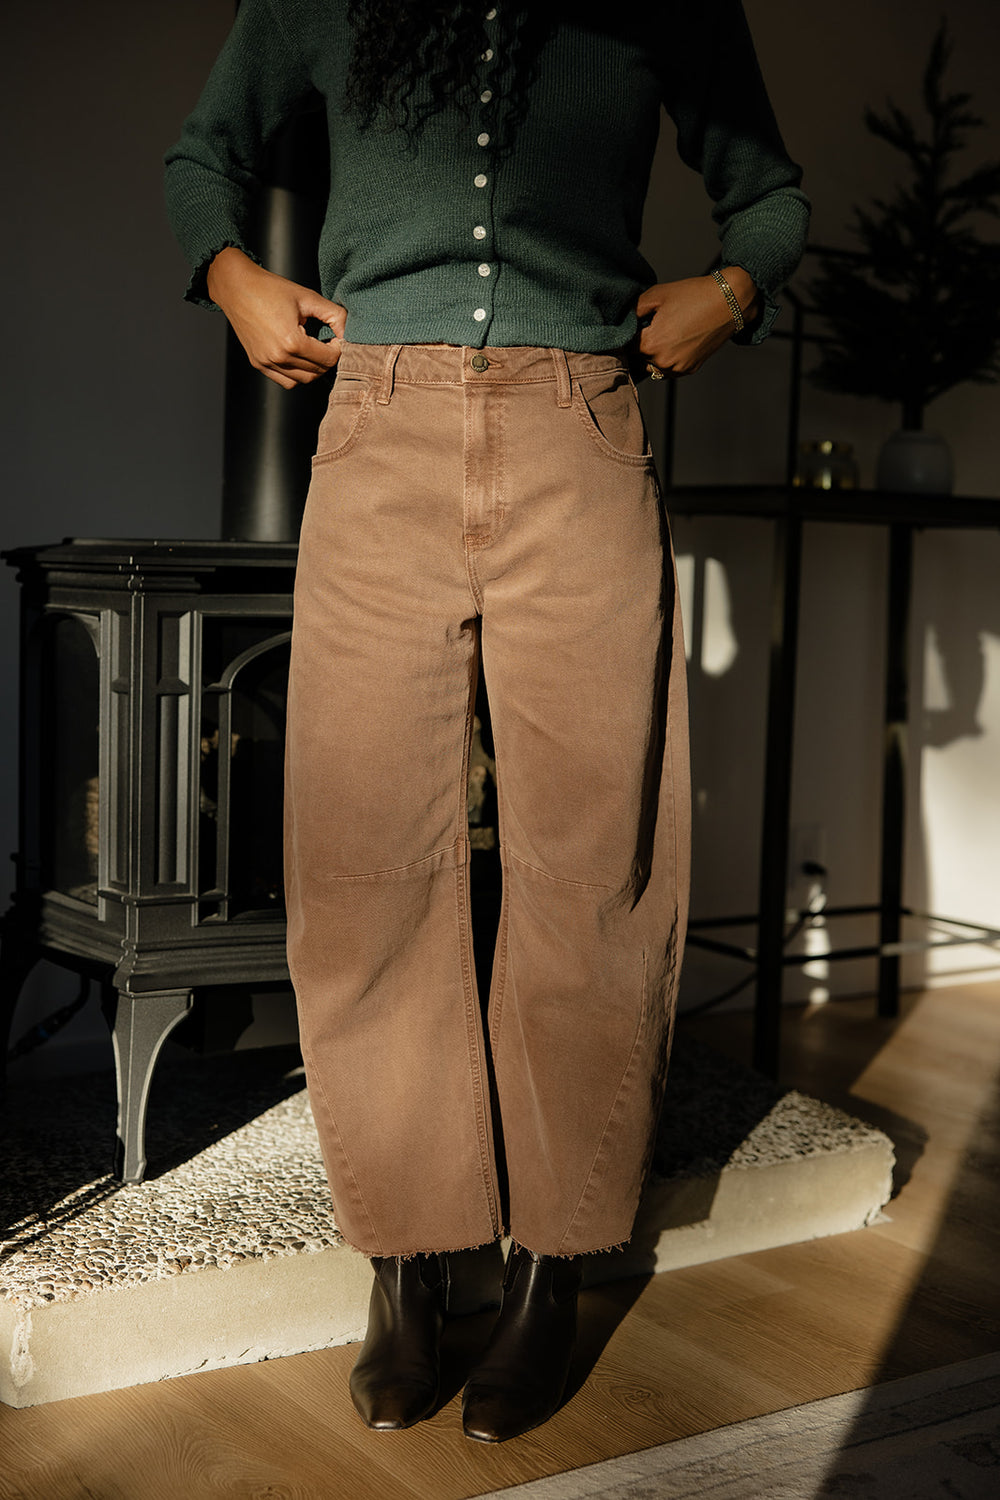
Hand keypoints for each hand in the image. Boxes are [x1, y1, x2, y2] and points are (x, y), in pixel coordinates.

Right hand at [206, 247, 346, 388]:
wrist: (236, 287)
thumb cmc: (271, 289)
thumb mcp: (307, 297)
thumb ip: (334, 315)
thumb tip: (348, 332)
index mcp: (291, 341)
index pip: (328, 359)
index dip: (339, 350)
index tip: (337, 338)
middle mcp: (278, 357)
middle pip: (317, 372)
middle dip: (328, 360)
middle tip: (329, 344)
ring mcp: (266, 363)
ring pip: (303, 380)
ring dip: (314, 369)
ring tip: (314, 350)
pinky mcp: (258, 364)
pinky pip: (285, 381)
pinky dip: (297, 374)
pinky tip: (299, 357)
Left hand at [637, 268, 759, 377]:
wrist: (728, 302)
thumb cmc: (694, 296)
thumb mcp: (657, 295)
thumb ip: (634, 309)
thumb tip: (622, 319)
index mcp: (651, 344)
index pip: (625, 347)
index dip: (625, 337)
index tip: (629, 329)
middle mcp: (663, 361)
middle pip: (638, 359)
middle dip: (639, 346)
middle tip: (647, 328)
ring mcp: (677, 368)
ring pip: (653, 366)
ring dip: (652, 355)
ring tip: (662, 334)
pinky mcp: (689, 369)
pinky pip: (669, 369)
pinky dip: (667, 358)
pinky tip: (675, 340)